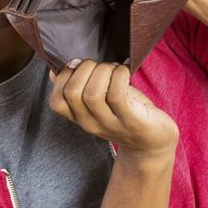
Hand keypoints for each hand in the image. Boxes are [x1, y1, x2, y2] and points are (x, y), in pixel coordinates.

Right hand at [48, 59, 178, 159]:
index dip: (64, 76)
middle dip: (85, 69)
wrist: (152, 142)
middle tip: (100, 66)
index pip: (56, 101)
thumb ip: (78, 87)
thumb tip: (54, 71)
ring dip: (103, 71)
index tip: (80, 65)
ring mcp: (110, 123)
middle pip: (72, 93)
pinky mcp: (131, 120)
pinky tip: (125, 72)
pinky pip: (117, 94)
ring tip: (114, 69)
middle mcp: (90, 123)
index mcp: (79, 117)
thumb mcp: (99, 102)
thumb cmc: (125, 112)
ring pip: (93, 93)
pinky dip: (119, 75)